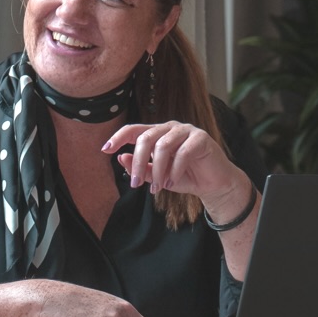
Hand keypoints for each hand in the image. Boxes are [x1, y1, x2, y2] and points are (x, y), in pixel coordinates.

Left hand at [104, 121, 252, 214]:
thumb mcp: (156, 175)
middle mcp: (169, 128)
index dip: (118, 137)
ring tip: (157, 188)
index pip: (133, 129)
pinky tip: (171, 183)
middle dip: (137, 162)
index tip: (105, 150)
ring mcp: (186, 130)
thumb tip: (120, 158)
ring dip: (157, 170)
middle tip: (134, 184)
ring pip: (163, 146)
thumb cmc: (182, 177)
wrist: (212, 185)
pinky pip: (183, 153)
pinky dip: (174, 170)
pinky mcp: (201, 138)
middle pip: (145, 138)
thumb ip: (140, 168)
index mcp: (156, 133)